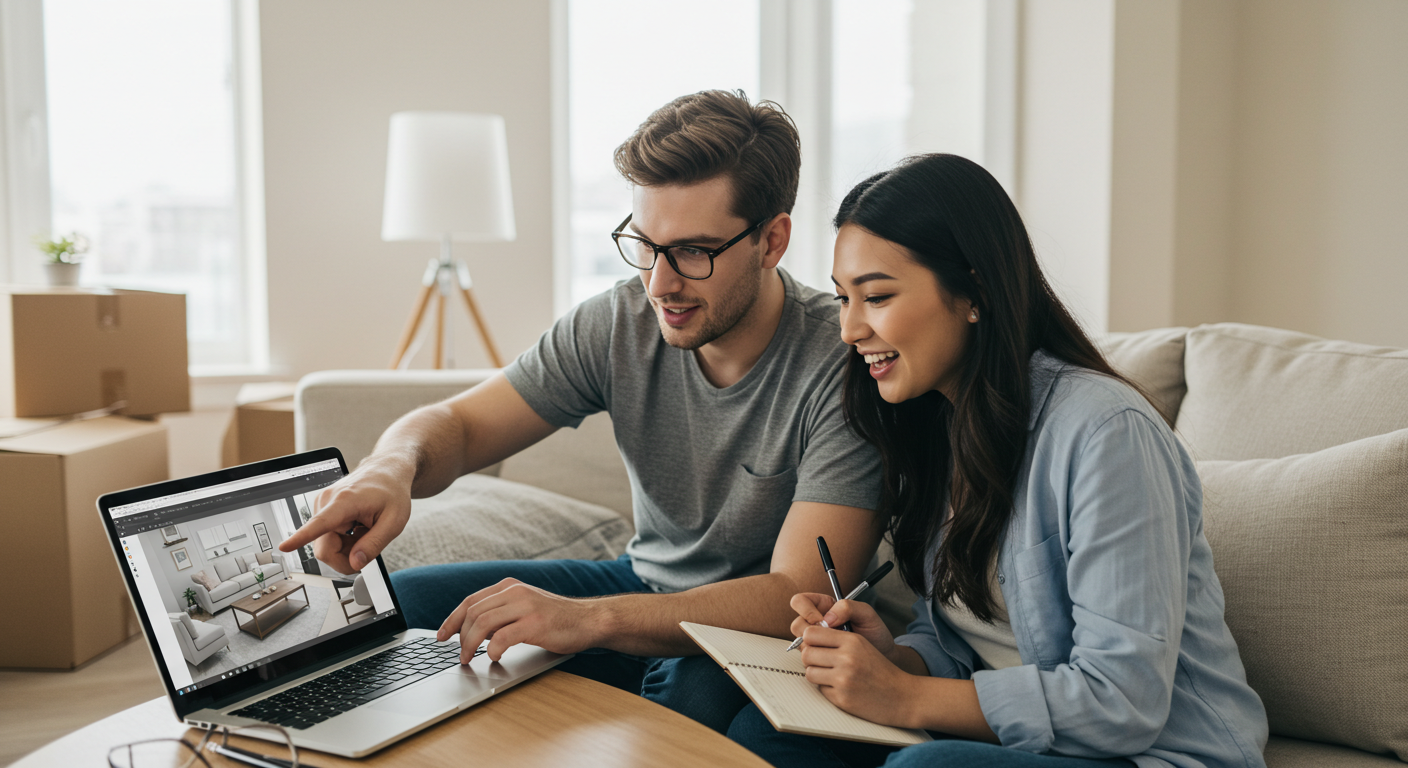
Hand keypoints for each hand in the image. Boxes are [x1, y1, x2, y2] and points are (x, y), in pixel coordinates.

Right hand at [277, 457, 413, 573]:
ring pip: (325, 547)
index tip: (285, 546)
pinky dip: (344, 541)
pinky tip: (357, 529)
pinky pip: (327, 538)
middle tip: (366, 549)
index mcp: (344, 501)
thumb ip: (374, 545)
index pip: (319, 524)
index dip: (301, 538)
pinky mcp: (322, 511)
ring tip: (364, 532)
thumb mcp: (393, 522)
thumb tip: (355, 563)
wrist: (387, 471)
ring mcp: (322, 506)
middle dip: (345, 558)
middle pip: (324, 549)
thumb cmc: (391, 491)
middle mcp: (326, 502)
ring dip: (346, 548)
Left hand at [436, 578, 603, 663]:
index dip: (452, 620)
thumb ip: (502, 613)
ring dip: (470, 644)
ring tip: (470, 658)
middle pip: (473, 612)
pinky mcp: (535, 624)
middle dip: (459, 636)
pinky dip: (492, 650)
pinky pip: (503, 637)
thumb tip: (472, 630)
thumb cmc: (557, 619)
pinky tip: (494, 657)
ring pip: (482, 623)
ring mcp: (526, 606)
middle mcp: (515, 591)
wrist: (590, 620)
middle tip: (459, 655)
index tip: (442, 636)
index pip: (470, 601)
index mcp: (509, 586)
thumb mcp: (525, 607)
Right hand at [790, 593, 897, 660]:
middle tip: (829, 639)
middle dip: (809, 632)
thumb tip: (827, 618)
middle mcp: (816, 624)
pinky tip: (833, 661)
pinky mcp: (819, 659)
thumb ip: (847, 607)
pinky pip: (808, 660)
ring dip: (814, 648)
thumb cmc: (876, 633)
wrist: (883, 657)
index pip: (800, 602)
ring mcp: (817, 643)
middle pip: (796, 624)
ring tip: (835, 650)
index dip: (805, 610)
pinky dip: (817, 661)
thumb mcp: (866, 614)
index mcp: (824, 606)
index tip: (820, 620)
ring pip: (800, 643)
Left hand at [799, 622, 918, 727]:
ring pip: (810, 672)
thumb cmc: (880, 669)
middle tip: (822, 662)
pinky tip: (842, 688)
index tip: (816, 644)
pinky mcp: (842, 698)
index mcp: (852, 640)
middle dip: (811, 659)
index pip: (811, 633)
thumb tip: (805, 638)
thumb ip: (836, 638)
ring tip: (832, 675)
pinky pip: (820, 689)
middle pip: (806, 654)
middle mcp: (847, 658)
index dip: (810, 639)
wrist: (901, 696)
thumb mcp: (862, 645)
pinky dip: (827, 689)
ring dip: (817, 675)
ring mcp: (844, 679)